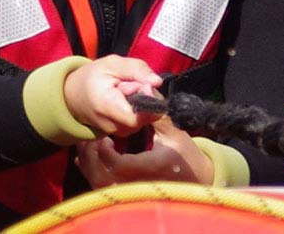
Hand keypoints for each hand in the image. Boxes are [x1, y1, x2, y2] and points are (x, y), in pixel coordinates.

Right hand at [62, 56, 160, 136]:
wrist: (73, 95)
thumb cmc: (92, 78)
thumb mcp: (112, 63)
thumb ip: (136, 69)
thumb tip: (157, 82)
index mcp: (106, 107)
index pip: (139, 115)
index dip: (147, 99)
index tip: (139, 83)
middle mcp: (112, 126)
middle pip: (145, 116)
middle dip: (145, 98)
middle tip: (129, 84)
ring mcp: (117, 133)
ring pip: (145, 119)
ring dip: (141, 104)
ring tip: (124, 92)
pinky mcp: (122, 133)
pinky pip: (139, 121)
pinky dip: (137, 110)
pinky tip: (124, 101)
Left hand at [75, 117, 213, 186]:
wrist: (195, 178)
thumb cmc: (185, 153)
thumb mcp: (174, 131)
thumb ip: (157, 112)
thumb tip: (145, 89)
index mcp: (152, 167)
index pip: (120, 165)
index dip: (106, 152)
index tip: (105, 138)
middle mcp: (140, 183)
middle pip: (104, 179)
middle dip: (92, 158)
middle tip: (91, 140)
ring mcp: (133, 192)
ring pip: (100, 186)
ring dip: (90, 166)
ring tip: (88, 146)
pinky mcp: (128, 195)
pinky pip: (103, 189)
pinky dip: (92, 174)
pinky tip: (90, 158)